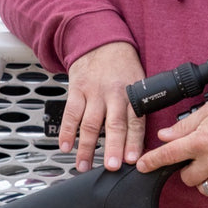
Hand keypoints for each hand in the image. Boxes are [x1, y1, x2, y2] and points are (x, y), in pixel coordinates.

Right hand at [63, 42, 145, 171]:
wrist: (100, 40)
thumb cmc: (122, 66)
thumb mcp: (139, 82)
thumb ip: (139, 107)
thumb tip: (142, 141)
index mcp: (132, 93)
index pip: (135, 120)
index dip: (134, 141)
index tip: (133, 160)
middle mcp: (113, 93)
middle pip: (114, 124)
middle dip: (112, 147)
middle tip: (111, 166)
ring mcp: (93, 92)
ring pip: (90, 123)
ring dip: (86, 147)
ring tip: (84, 165)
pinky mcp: (77, 90)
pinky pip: (70, 113)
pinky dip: (66, 131)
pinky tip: (65, 146)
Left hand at [135, 94, 207, 198]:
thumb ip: (186, 125)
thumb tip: (165, 135)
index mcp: (201, 140)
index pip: (168, 155)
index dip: (151, 162)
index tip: (142, 167)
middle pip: (186, 178)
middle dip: (188, 168)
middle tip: (201, 156)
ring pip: (204, 188)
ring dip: (205, 178)